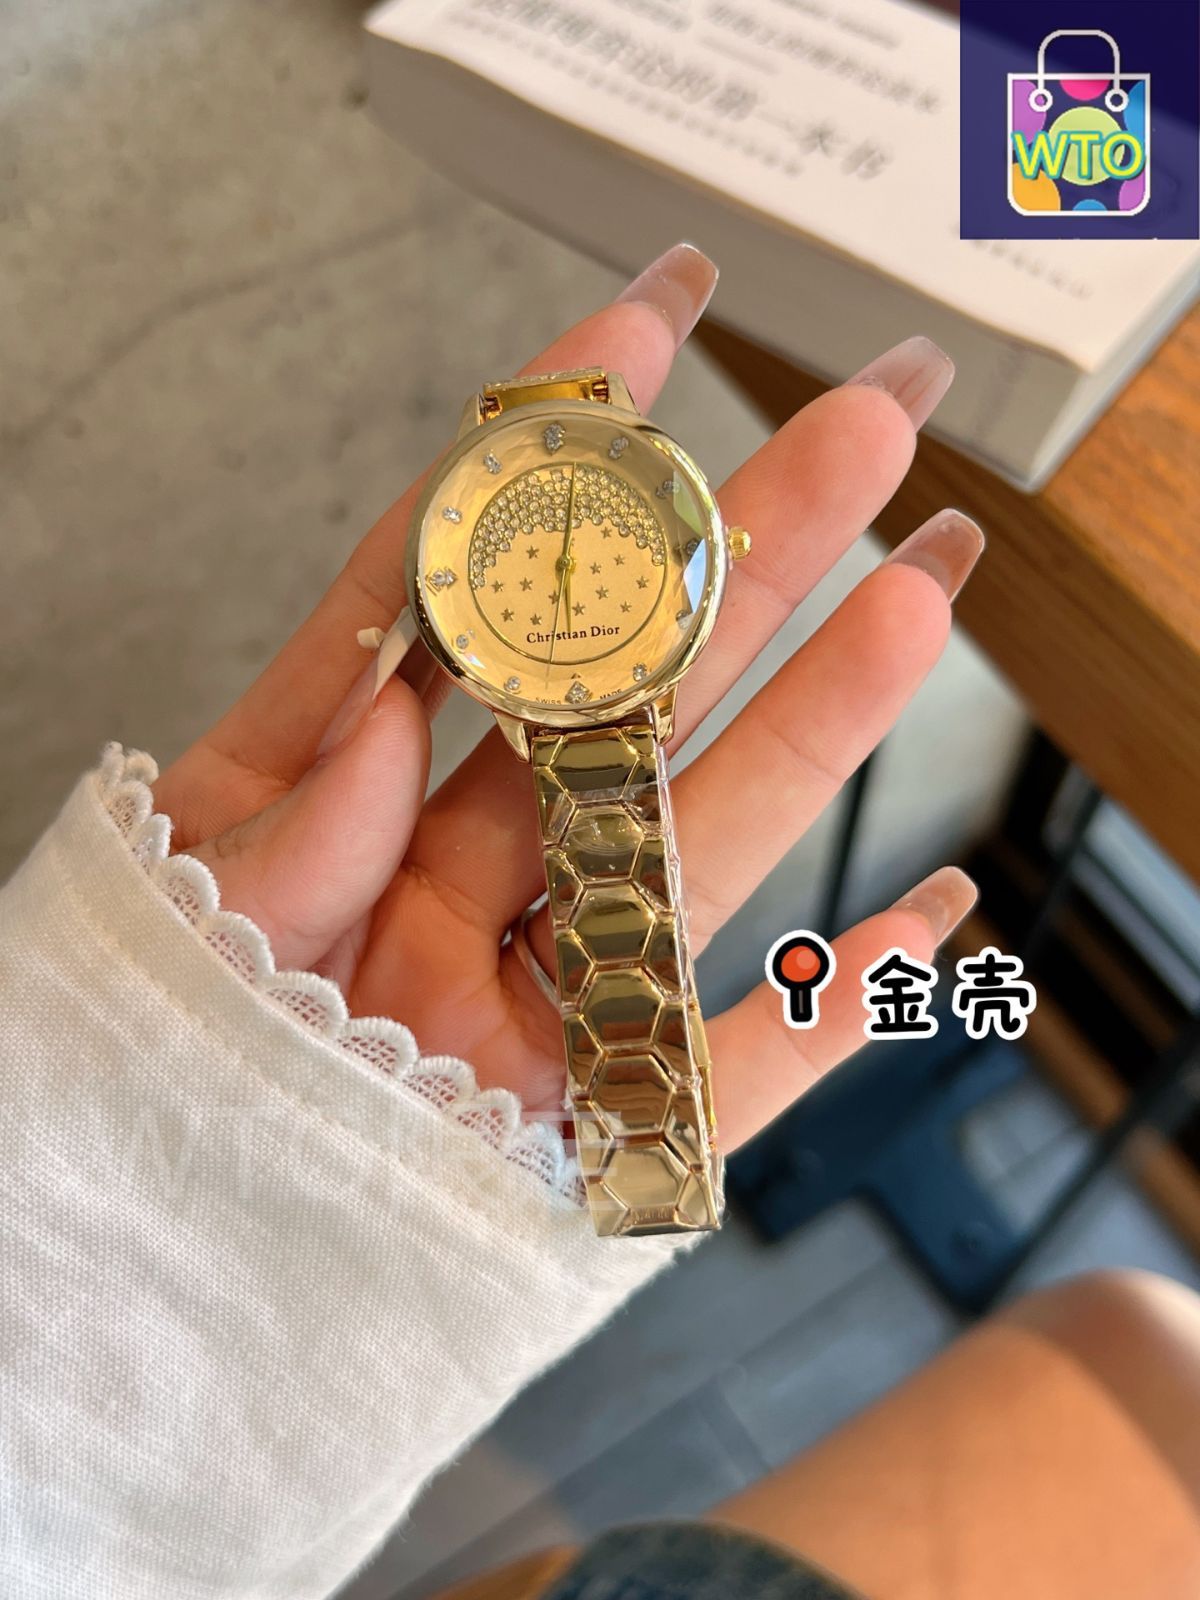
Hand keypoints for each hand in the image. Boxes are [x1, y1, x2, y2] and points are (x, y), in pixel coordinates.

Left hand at [154, 243, 980, 1145]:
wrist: (126, 1307)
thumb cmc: (115, 1103)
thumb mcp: (154, 937)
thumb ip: (270, 823)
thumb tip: (386, 707)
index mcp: (326, 820)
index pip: (448, 603)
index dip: (544, 465)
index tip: (641, 328)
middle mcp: (446, 896)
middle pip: (623, 704)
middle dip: (745, 559)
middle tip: (864, 430)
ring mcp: (528, 1012)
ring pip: (698, 853)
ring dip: (817, 731)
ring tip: (924, 599)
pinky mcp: (585, 1145)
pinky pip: (732, 1075)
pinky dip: (831, 1006)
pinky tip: (927, 913)